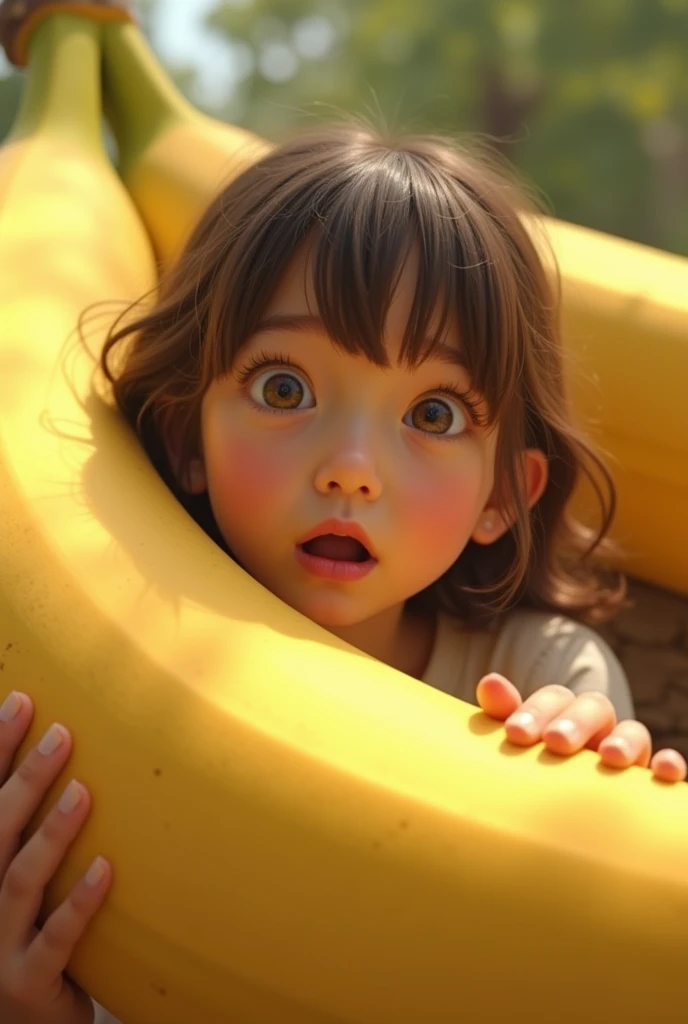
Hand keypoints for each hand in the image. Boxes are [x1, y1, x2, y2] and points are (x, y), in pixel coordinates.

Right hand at [0, 691, 111, 1023]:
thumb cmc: (24, 937)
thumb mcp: (19, 881)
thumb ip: (27, 828)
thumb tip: (67, 755)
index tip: (19, 700)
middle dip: (23, 778)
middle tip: (62, 732)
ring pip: (20, 881)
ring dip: (52, 833)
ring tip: (84, 791)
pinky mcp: (26, 983)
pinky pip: (57, 940)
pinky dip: (80, 904)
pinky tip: (109, 868)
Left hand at [476, 674, 686, 783]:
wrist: (558, 822)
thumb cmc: (531, 775)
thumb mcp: (518, 745)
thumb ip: (504, 715)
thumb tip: (490, 682)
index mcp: (560, 715)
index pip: (555, 698)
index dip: (536, 711)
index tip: (515, 734)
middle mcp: (596, 728)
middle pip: (594, 707)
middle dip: (576, 721)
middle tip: (557, 742)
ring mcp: (624, 752)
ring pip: (633, 731)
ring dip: (625, 739)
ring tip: (611, 757)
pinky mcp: (647, 783)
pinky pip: (665, 768)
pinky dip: (669, 765)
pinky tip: (665, 771)